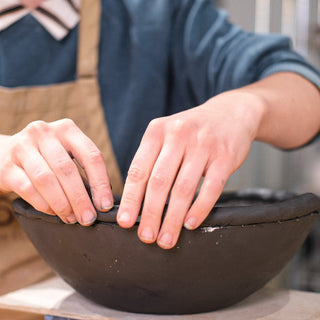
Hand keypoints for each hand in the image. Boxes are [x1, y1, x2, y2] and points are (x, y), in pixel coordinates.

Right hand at [0, 119, 113, 224]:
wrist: (4, 153)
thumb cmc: (46, 158)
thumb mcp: (66, 155)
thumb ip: (83, 172)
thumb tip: (101, 202)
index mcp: (67, 129)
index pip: (91, 156)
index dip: (101, 183)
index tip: (104, 206)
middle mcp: (44, 132)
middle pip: (68, 169)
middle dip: (80, 198)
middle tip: (88, 218)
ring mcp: (22, 146)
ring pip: (47, 180)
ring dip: (62, 204)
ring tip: (71, 218)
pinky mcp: (6, 164)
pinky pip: (28, 188)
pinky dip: (44, 204)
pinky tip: (53, 213)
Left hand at [117, 90, 264, 248]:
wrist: (231, 113)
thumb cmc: (192, 131)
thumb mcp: (167, 135)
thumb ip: (152, 160)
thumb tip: (136, 200)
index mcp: (157, 131)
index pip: (138, 170)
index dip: (131, 199)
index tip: (125, 222)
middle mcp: (178, 135)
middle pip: (159, 182)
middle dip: (151, 214)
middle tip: (146, 237)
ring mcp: (203, 145)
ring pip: (183, 188)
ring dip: (173, 219)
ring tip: (166, 239)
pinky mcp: (225, 156)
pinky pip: (211, 188)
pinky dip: (199, 209)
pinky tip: (190, 224)